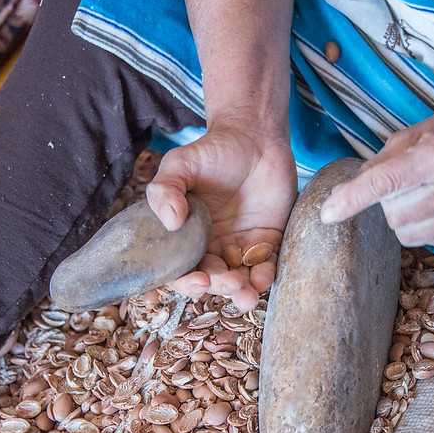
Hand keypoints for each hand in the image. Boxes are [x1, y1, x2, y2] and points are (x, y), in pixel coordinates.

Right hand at [145, 128, 296, 310]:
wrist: (254, 138)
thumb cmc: (213, 151)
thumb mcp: (181, 164)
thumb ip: (166, 189)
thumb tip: (170, 221)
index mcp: (187, 236)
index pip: (182, 269)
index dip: (187, 281)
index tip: (198, 280)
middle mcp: (213, 246)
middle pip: (213, 279)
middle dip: (219, 286)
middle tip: (228, 283)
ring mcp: (241, 245)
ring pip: (240, 278)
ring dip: (242, 291)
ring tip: (247, 295)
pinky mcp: (268, 240)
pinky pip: (266, 264)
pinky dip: (265, 275)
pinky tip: (264, 278)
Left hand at [320, 109, 433, 248]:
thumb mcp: (415, 134)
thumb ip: (378, 163)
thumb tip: (342, 197)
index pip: (386, 181)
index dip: (353, 198)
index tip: (327, 214)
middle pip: (392, 214)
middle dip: (389, 202)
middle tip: (410, 183)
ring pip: (406, 234)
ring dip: (404, 217)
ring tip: (427, 194)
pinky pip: (427, 243)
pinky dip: (425, 227)